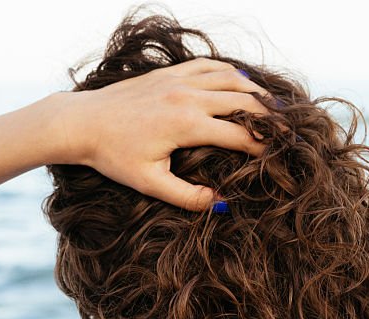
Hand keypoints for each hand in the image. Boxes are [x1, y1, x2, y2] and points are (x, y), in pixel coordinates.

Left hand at [48, 58, 271, 210]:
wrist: (81, 122)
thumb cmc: (113, 156)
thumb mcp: (150, 183)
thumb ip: (188, 196)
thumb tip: (221, 202)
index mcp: (186, 125)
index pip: (239, 134)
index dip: (263, 146)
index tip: (279, 157)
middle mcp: (187, 96)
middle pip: (243, 101)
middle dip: (269, 117)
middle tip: (287, 130)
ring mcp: (178, 80)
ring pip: (231, 77)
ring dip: (255, 91)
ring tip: (273, 107)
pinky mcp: (169, 72)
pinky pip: (210, 65)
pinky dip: (230, 73)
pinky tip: (241, 83)